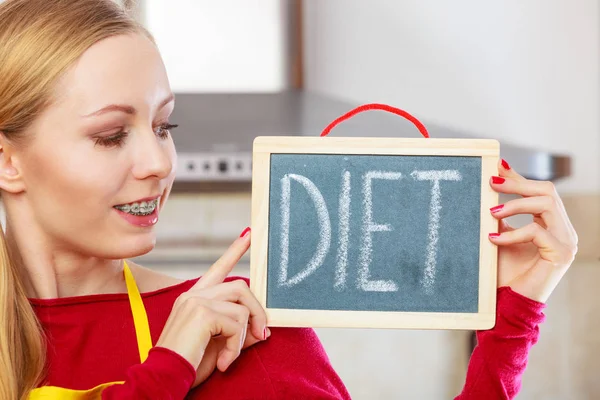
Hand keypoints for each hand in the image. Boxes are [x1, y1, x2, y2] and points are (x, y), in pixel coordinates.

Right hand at [155, 227, 269, 387]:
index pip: (218, 268)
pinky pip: (237, 324)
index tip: (249, 235)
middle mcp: (194, 294)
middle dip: (257, 311)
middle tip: (260, 335)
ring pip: (242, 306)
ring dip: (244, 334)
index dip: (235, 251)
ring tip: (231, 356)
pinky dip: (236, 346)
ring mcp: (196, 301)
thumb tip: (262, 329)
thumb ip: (238, 331)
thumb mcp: (218, 344)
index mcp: (194, 297)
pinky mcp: (202, 314)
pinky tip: (224, 362)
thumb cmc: (188, 363)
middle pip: (241, 286)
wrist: (163, 378)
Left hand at [488, 160, 577, 302]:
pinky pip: (537, 232)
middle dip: (518, 184)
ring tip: (492, 213)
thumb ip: (500, 216)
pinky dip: (512, 233)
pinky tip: (493, 239)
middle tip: (490, 183)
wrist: (511, 304)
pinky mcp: (561, 253)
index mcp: (552, 224)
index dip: (518, 178)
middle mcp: (564, 230)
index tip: (496, 167)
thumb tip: (489, 187)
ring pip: (546, 204)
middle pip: (548, 191)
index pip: (539, 192)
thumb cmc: (505, 273)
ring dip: (516, 204)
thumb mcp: (501, 237)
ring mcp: (567, 241)